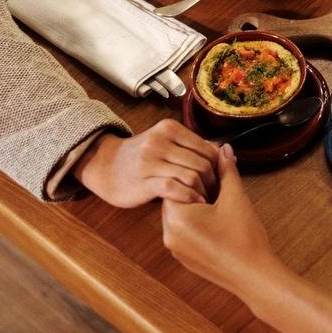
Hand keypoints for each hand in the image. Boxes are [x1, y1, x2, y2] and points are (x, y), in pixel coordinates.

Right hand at [74, 120, 217, 207]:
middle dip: (214, 181)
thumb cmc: (141, 157)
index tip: (222, 179)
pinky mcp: (144, 180)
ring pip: (192, 175)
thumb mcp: (165, 143)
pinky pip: (175, 188)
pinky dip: (190, 197)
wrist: (104, 166)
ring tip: (207, 199)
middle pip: (202, 162)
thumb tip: (226, 153)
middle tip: (217, 193)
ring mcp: (151, 160)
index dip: (219, 166)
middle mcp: (161, 141)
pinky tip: (195, 203)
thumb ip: (192, 147)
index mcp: (170, 128)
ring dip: (204, 191)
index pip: (208, 147)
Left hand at [162, 144, 280, 291]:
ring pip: (181, 214)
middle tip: (220, 185)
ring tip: (221, 203)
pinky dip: (198, 221)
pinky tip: (219, 221)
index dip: (197, 173)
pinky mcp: (185, 257)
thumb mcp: (236, 197)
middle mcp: (169, 234)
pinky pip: (184, 231)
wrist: (254, 276)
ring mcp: (176, 248)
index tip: (215, 172)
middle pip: (176, 197)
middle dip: (198, 188)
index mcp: (177, 218)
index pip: (176, 181)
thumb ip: (226, 170)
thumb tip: (223, 149)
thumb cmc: (245, 239)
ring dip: (198, 204)